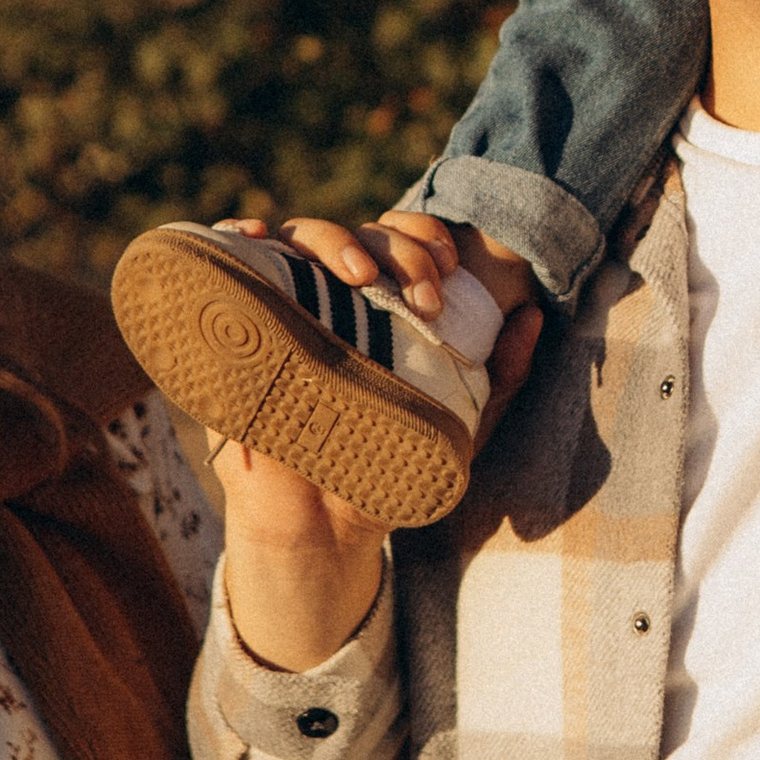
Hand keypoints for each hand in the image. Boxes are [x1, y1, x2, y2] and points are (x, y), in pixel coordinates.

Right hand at [209, 212, 544, 672]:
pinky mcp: (237, 328)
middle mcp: (330, 294)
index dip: (423, 238)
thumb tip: (532, 315)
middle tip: (422, 292)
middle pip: (357, 234)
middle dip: (395, 248)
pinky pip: (227, 269)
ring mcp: (282, 305)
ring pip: (298, 237)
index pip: (400, 240)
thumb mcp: (457, 422)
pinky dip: (235, 237)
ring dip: (332, 241)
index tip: (447, 272)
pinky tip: (252, 234)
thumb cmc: (387, 464)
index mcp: (380, 303)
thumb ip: (499, 375)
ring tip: (361, 276)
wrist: (322, 525)